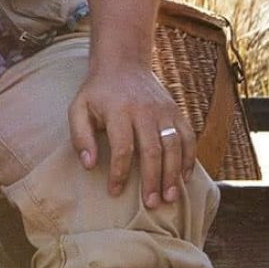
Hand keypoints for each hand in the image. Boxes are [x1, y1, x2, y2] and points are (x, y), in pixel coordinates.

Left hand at [71, 59, 186, 207]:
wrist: (123, 64)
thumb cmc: (98, 93)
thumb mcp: (78, 109)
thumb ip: (80, 136)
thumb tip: (89, 165)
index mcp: (119, 111)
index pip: (122, 147)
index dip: (119, 172)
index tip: (114, 192)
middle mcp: (145, 111)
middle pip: (152, 150)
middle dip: (152, 179)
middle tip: (151, 204)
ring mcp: (164, 111)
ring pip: (174, 146)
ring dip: (173, 174)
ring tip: (170, 197)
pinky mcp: (176, 112)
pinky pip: (188, 137)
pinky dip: (190, 158)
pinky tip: (185, 178)